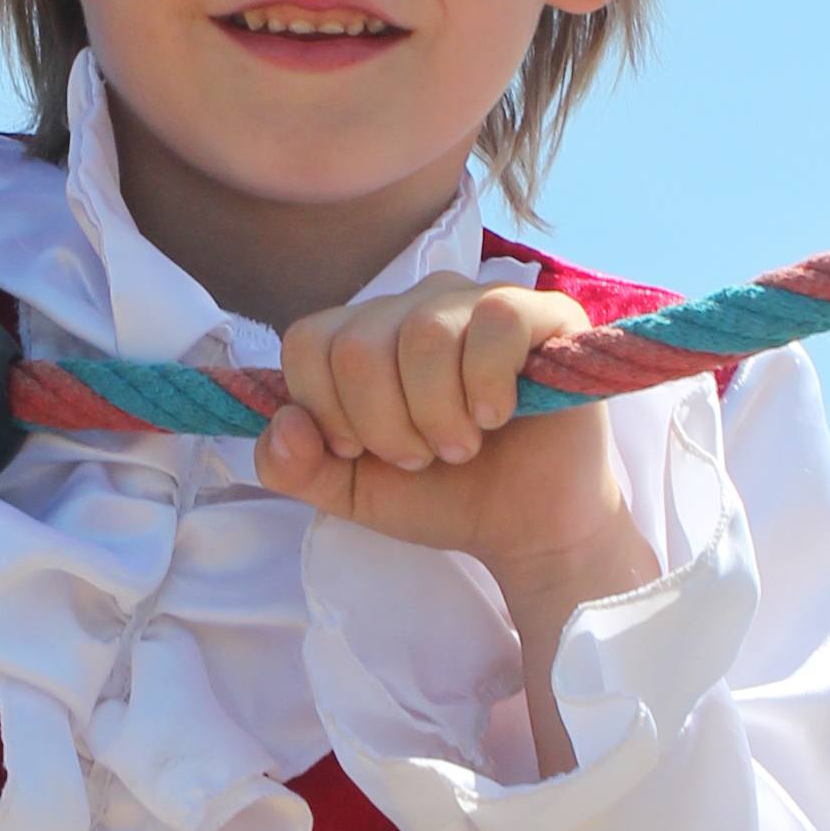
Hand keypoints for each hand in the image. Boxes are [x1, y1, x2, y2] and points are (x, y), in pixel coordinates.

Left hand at [257, 281, 657, 771]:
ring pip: (424, 335)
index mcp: (365, 335)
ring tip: (463, 446)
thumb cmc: (442, 496)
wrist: (527, 529)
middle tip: (424, 455)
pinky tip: (499, 416)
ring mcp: (478, 302)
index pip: (307, 343)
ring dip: (439, 416)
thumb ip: (293, 466)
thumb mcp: (349, 491)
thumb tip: (285, 424)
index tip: (368, 451)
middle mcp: (416, 305)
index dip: (329, 413)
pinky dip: (487, 386)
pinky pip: (495, 322)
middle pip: (359, 347)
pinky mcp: (544, 314)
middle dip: (385, 427)